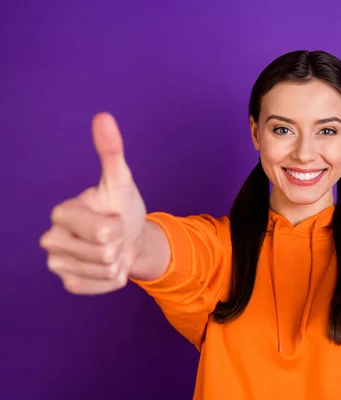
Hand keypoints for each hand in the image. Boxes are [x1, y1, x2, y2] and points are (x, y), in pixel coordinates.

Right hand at [40, 113, 147, 294]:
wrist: (129, 236)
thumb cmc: (122, 206)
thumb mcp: (121, 180)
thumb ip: (111, 151)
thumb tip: (104, 116)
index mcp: (62, 212)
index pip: (102, 231)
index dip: (117, 226)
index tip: (112, 216)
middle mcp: (52, 239)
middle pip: (104, 253)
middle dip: (119, 243)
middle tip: (114, 234)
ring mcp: (57, 264)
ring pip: (105, 271)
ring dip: (119, 261)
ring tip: (112, 247)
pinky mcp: (69, 283)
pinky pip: (102, 286)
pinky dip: (115, 277)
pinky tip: (109, 265)